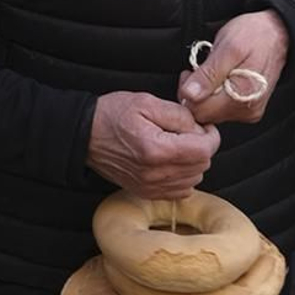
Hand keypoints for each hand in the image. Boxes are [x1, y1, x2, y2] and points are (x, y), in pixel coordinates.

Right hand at [87, 90, 218, 198]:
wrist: (84, 136)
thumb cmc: (111, 115)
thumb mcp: (146, 102)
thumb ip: (179, 114)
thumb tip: (200, 128)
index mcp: (157, 149)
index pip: (205, 150)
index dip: (210, 135)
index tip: (202, 126)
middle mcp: (155, 173)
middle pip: (202, 166)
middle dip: (202, 147)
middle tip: (187, 132)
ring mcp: (150, 186)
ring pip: (194, 179)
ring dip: (193, 163)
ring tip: (177, 146)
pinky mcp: (146, 192)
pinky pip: (180, 191)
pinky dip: (183, 177)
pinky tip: (171, 162)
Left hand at [178, 9, 288, 128]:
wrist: (277, 34)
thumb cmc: (254, 36)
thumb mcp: (227, 46)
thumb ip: (209, 73)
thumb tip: (190, 94)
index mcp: (240, 97)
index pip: (199, 110)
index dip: (187, 92)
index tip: (189, 73)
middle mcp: (246, 110)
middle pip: (204, 114)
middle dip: (195, 94)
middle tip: (199, 71)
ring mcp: (248, 111)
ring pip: (211, 113)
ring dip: (205, 94)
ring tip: (213, 73)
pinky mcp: (248, 109)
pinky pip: (222, 110)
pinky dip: (215, 96)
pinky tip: (221, 79)